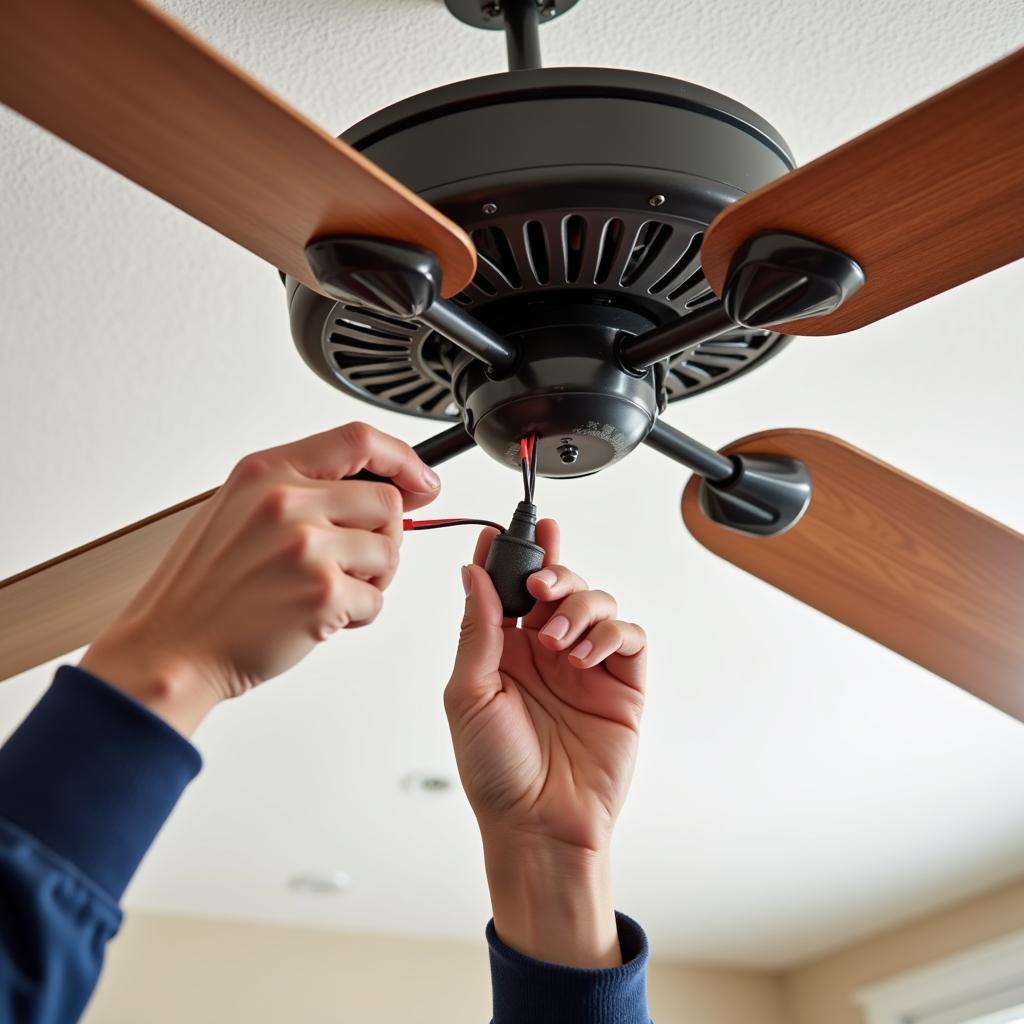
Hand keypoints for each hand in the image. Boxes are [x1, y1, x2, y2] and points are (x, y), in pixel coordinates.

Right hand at [81, 422, 440, 734]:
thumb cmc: (204, 587)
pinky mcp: (322, 595)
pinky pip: (376, 600)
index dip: (402, 459)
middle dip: (382, 537)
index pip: (358, 440)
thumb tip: (383, 487)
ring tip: (326, 590)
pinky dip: (357, 615)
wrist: (170, 648)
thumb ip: (304, 488)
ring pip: (390, 552)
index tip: (422, 479)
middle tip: (351, 562)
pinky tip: (318, 617)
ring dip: (371, 579)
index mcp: (266, 471)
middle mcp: (287, 502)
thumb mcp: (239, 509)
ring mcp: (307, 548)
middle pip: (388, 504)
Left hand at [444, 520, 645, 966]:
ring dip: (579, 605)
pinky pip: (629, 636)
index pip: (509, 585)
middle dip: (552, 569)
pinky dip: (610, 632)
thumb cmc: (495, 771)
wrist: (539, 827)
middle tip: (539, 581)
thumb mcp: (469, 695)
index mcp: (503, 649)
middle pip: (558, 582)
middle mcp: (545, 650)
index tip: (509, 527)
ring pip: (597, 600)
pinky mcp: (622, 684)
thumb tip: (472, 572)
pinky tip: (584, 655)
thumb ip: (477, 631)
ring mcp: (586, 665)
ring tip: (557, 639)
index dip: (511, 552)